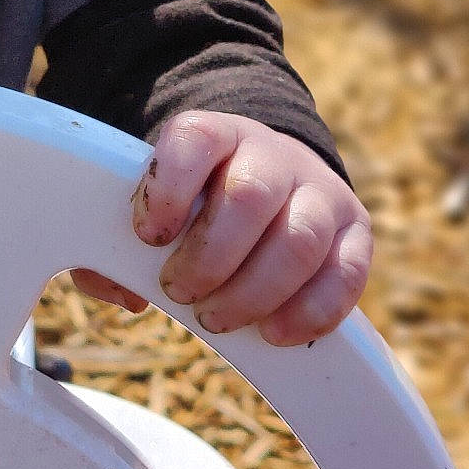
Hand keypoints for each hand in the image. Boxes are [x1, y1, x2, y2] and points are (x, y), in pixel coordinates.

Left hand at [72, 111, 372, 345]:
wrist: (268, 179)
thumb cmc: (193, 205)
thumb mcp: (152, 208)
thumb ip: (113, 246)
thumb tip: (122, 290)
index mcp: (214, 135)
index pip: (195, 139)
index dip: (169, 188)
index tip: (148, 235)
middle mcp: (272, 155)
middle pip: (251, 196)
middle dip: (210, 257)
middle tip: (180, 291)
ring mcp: (320, 191)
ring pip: (300, 239)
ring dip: (254, 292)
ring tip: (217, 318)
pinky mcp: (355, 232)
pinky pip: (346, 274)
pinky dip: (309, 312)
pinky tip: (273, 332)